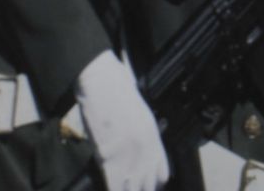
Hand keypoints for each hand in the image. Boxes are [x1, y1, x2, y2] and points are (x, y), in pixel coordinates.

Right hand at [75, 50, 168, 190]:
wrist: (102, 83)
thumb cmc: (119, 94)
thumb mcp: (140, 115)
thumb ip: (143, 139)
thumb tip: (141, 158)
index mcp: (154, 138)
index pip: (162, 174)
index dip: (153, 184)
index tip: (145, 186)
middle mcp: (144, 150)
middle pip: (148, 187)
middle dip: (141, 190)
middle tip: (132, 188)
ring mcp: (127, 156)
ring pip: (133, 190)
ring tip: (122, 187)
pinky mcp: (107, 158)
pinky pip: (113, 187)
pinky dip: (113, 190)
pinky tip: (110, 187)